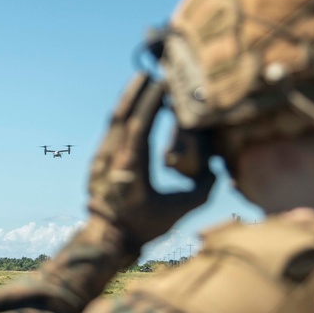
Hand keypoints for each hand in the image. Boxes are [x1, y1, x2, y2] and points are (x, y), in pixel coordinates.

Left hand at [87, 72, 215, 249]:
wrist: (105, 240)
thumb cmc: (142, 227)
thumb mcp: (177, 211)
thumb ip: (200, 190)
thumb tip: (216, 170)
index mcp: (129, 167)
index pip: (139, 125)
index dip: (150, 101)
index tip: (162, 82)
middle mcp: (110, 158)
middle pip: (121, 116)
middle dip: (135, 92)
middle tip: (150, 72)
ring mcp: (100, 159)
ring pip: (112, 122)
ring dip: (127, 102)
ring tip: (141, 84)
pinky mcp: (96, 163)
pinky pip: (109, 133)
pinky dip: (122, 118)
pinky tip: (131, 110)